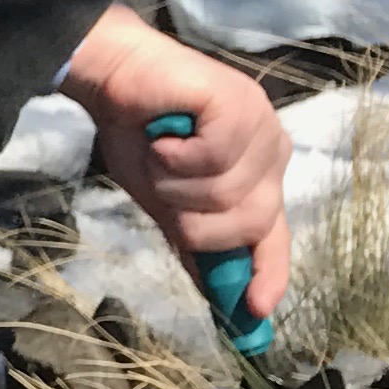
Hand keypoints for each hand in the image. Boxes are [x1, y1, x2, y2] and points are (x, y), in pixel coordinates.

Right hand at [59, 7, 291, 328]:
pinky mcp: (240, 104)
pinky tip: (165, 134)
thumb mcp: (162, 200)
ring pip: (225, 194)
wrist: (113, 77)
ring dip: (174, 182)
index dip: (269, 272)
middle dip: (193, 218)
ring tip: (159, 151)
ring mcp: (261, 126)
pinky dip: (175, 155)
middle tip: (162, 188)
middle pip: (248, 222)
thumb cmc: (138, 133)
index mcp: (257, 177)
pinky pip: (212, 159)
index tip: (256, 310)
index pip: (274, 235)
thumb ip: (191, 238)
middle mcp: (270, 153)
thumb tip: (213, 292)